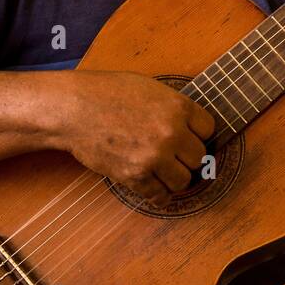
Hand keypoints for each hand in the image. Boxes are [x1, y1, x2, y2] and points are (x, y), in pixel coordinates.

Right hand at [57, 70, 214, 203]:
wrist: (74, 108)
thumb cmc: (107, 92)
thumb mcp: (151, 89)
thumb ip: (174, 108)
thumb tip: (193, 128)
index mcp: (178, 107)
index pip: (210, 129)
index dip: (199, 133)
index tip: (190, 137)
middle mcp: (171, 133)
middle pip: (199, 157)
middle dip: (188, 157)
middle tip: (175, 155)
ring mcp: (154, 157)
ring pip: (184, 180)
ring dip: (175, 178)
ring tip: (164, 171)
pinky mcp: (135, 176)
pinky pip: (159, 195)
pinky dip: (158, 194)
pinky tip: (153, 186)